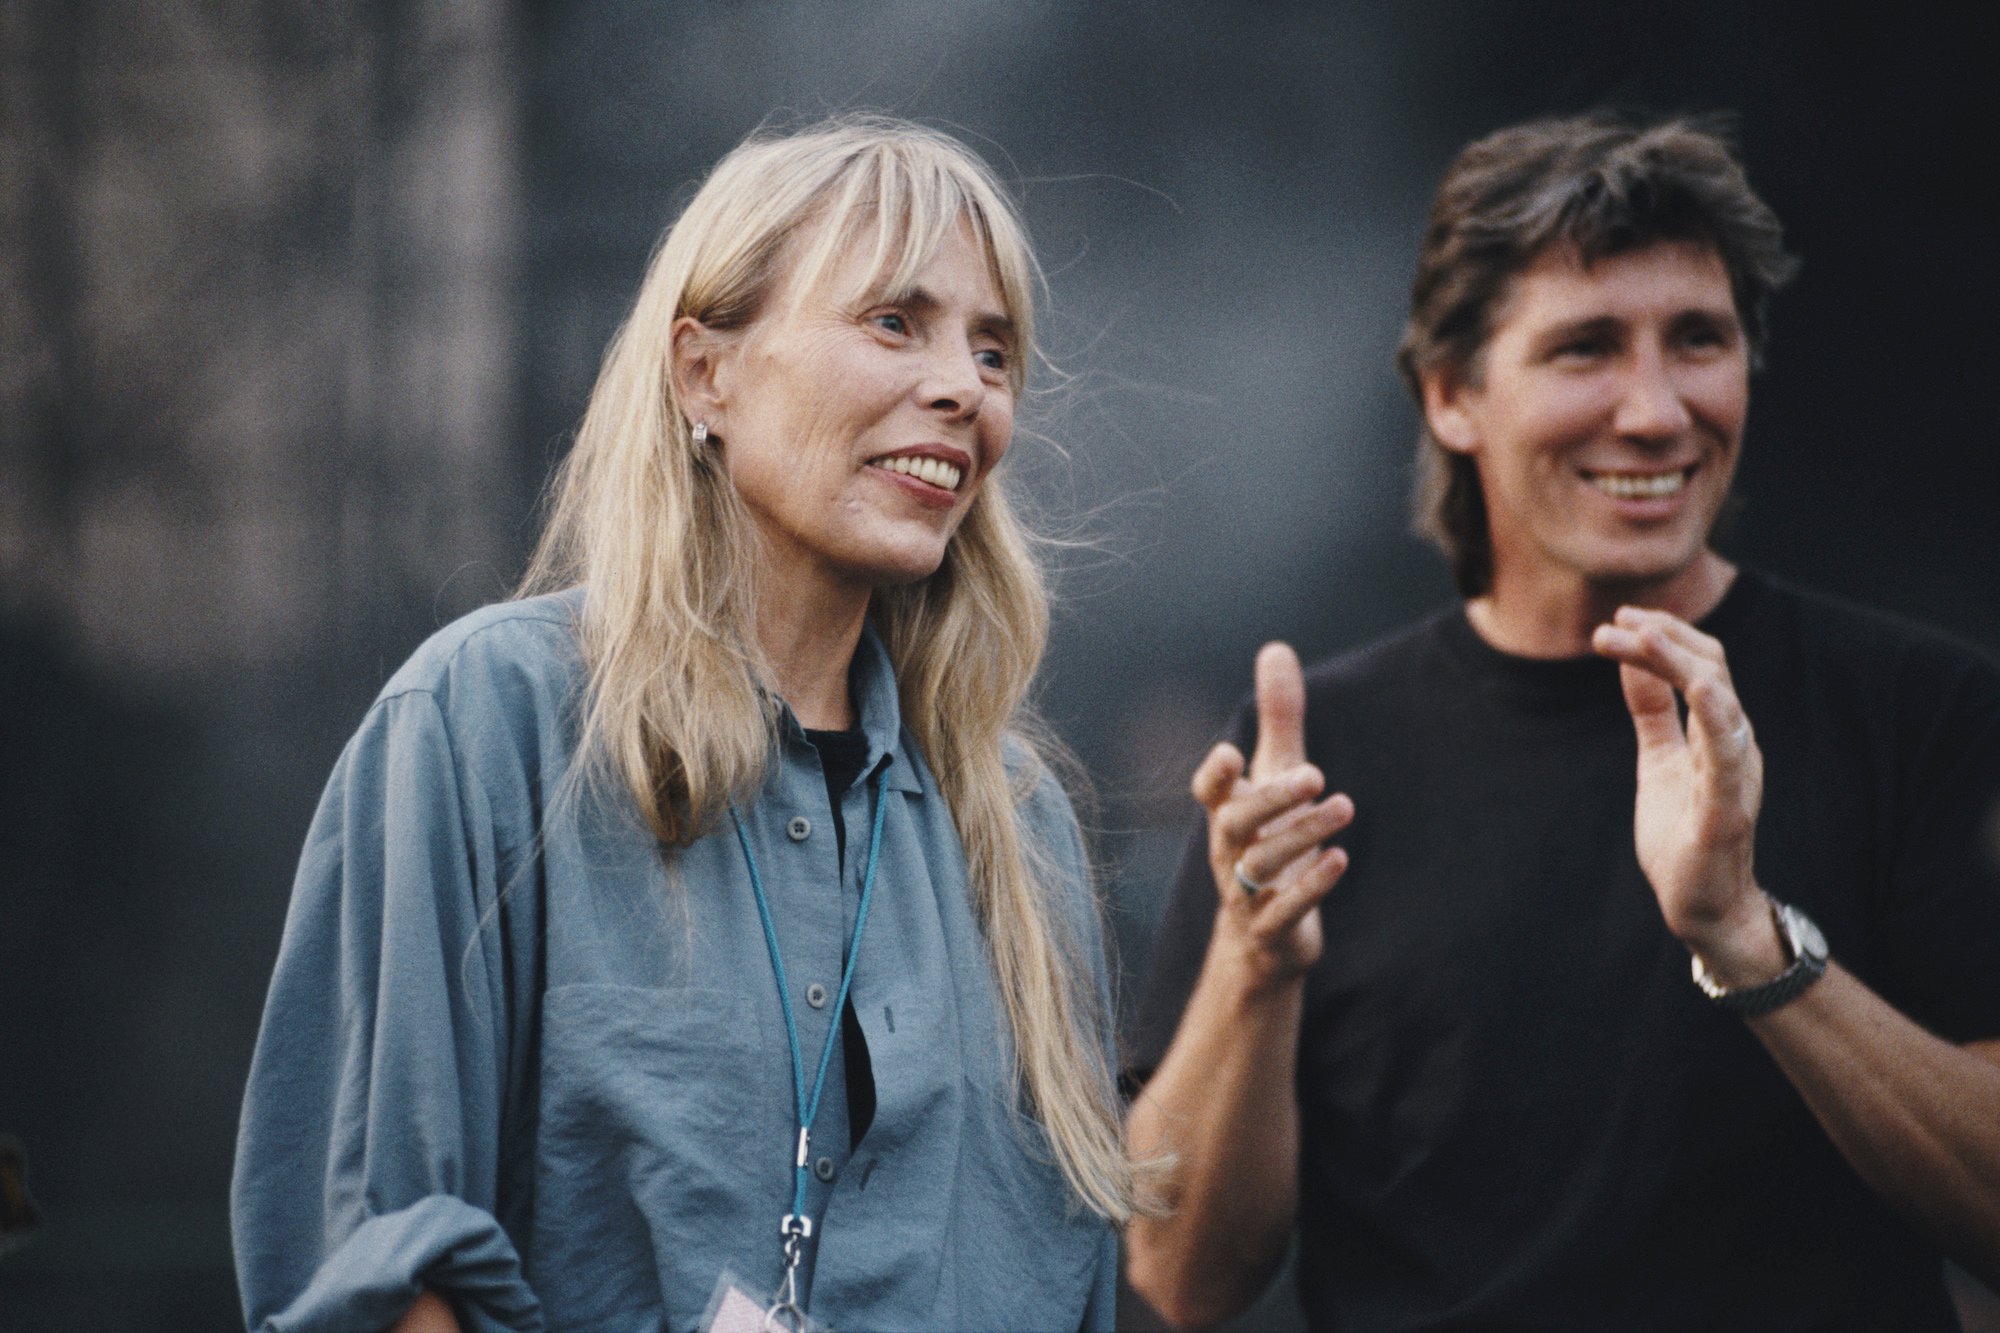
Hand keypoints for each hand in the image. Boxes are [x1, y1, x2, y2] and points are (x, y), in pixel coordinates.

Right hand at [1190, 643, 1353, 989]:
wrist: (1261, 939)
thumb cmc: (1268, 840)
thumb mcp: (1276, 778)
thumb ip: (1278, 718)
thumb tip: (1276, 649)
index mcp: (1226, 814)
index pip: (1209, 793)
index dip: (1215, 776)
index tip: (1232, 753)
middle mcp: (1229, 851)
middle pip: (1236, 825)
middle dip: (1272, 799)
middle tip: (1315, 774)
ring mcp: (1247, 894)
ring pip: (1263, 865)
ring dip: (1303, 835)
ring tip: (1344, 806)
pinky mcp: (1272, 929)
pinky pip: (1284, 909)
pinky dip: (1310, 886)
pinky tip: (1339, 860)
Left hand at [1592, 607, 1780, 976]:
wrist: (1703, 906)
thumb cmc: (1685, 833)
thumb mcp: (1660, 759)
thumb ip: (1654, 712)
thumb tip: (1632, 660)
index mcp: (1719, 733)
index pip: (1699, 663)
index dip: (1663, 634)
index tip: (1618, 618)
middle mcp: (1735, 745)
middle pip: (1711, 668)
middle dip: (1662, 638)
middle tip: (1613, 623)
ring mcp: (1735, 776)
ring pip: (1722, 701)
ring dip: (1680, 663)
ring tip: (1642, 636)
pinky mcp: (1727, 811)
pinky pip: (1729, 758)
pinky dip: (1718, 717)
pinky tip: (1702, 687)